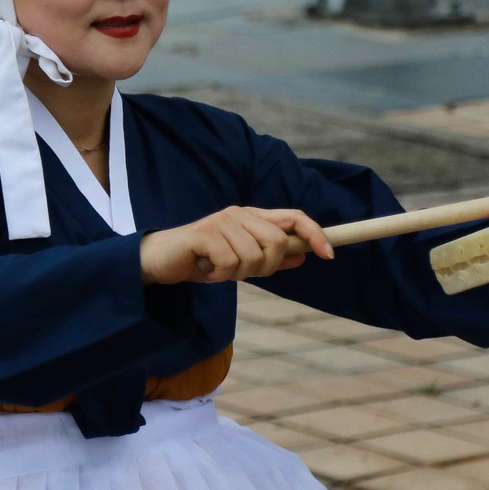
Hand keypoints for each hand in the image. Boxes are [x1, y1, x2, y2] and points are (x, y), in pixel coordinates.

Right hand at [139, 206, 331, 285]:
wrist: (159, 261)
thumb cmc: (201, 260)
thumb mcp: (241, 262)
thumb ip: (270, 258)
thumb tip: (303, 256)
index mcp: (251, 217)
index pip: (294, 217)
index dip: (316, 233)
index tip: (329, 255)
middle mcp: (238, 214)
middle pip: (277, 241)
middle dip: (267, 265)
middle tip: (243, 272)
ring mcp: (221, 222)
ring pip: (254, 256)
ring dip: (238, 273)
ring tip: (218, 270)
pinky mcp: (204, 234)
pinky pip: (230, 262)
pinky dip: (221, 275)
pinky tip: (206, 269)